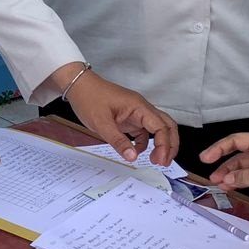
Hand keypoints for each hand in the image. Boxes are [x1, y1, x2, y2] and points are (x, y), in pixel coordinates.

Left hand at [65, 69, 179, 165]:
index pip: (161, 126)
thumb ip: (118, 141)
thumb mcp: (101, 122)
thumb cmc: (89, 98)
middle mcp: (141, 109)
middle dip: (170, 144)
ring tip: (155, 160)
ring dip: (160, 144)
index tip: (160, 160)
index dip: (165, 145)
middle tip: (164, 162)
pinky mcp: (129, 118)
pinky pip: (143, 132)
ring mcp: (136, 113)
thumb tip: (132, 157)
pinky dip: (144, 143)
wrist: (78, 86)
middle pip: (167, 126)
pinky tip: (136, 152)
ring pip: (157, 129)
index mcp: (139, 107)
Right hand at [199, 132, 248, 199]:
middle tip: (210, 176)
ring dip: (229, 174)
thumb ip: (246, 177)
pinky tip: (230, 186)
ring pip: (241, 166)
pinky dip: (238, 180)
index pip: (236, 141)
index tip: (206, 158)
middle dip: (222, 165)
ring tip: (218, 184)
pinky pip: (248, 174)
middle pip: (236, 154)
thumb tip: (226, 180)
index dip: (219, 148)